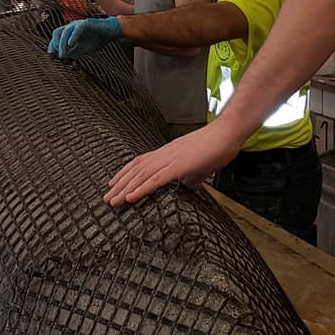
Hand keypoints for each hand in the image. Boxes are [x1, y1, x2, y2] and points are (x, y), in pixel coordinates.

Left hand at [46, 17, 121, 59]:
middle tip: (58, 56)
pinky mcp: (87, 23)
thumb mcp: (82, 49)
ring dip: (62, 43)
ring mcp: (78, 23)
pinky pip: (78, 28)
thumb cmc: (96, 39)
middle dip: (55, 44)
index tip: (52, 58)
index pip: (56, 37)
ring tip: (63, 54)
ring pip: (65, 31)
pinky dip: (73, 36)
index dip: (52, 46)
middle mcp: (71, 26)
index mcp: (69, 31)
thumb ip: (73, 53)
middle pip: (57, 32)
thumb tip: (64, 59)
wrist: (111, 32)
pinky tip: (71, 44)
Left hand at [102, 122, 242, 206]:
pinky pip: (156, 180)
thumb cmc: (217, 146)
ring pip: (141, 176)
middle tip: (107, 198)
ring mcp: (170, 159)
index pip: (140, 162)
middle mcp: (165, 154)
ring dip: (125, 189)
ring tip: (113, 201)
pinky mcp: (179, 166)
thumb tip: (189, 186)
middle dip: (119, 185)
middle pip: (135, 170)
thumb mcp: (200, 165)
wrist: (228, 132)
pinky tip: (131, 197)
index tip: (114, 183)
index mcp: (168, 153)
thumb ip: (191, 175)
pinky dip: (141, 189)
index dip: (125, 173)